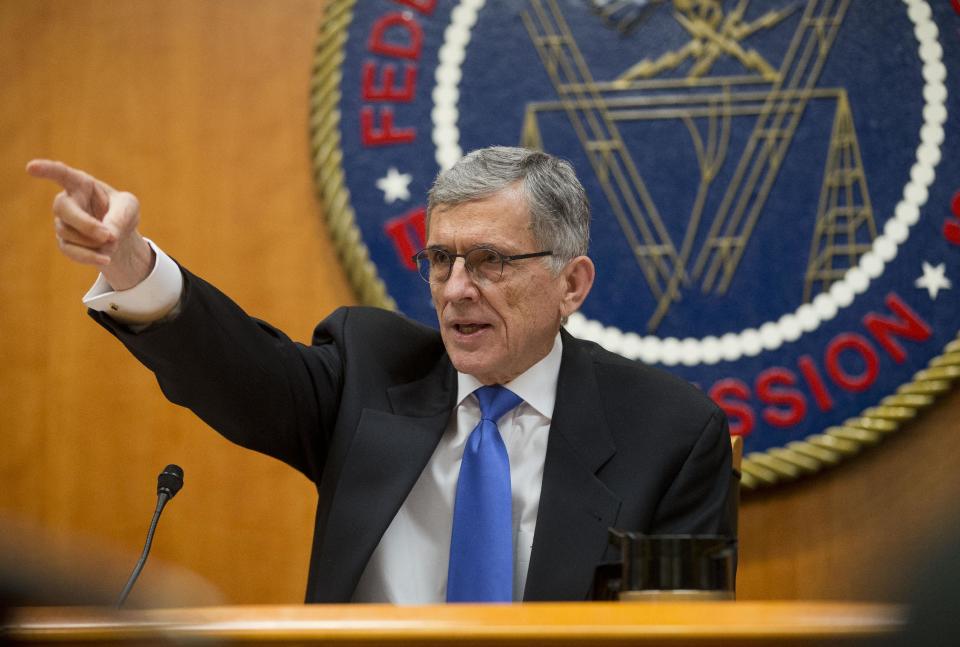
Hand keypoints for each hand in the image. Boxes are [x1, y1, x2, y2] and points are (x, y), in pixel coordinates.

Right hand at [26, 159, 153, 289]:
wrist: (119, 235)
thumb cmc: (121, 212)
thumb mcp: (129, 207)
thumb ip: (119, 217)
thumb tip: (107, 236)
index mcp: (81, 184)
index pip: (61, 173)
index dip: (47, 170)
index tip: (31, 167)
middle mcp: (67, 201)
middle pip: (63, 209)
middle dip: (85, 224)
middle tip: (108, 236)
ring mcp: (63, 222)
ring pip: (68, 233)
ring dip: (94, 242)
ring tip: (114, 243)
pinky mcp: (65, 242)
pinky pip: (70, 251)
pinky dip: (89, 256)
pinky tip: (105, 259)